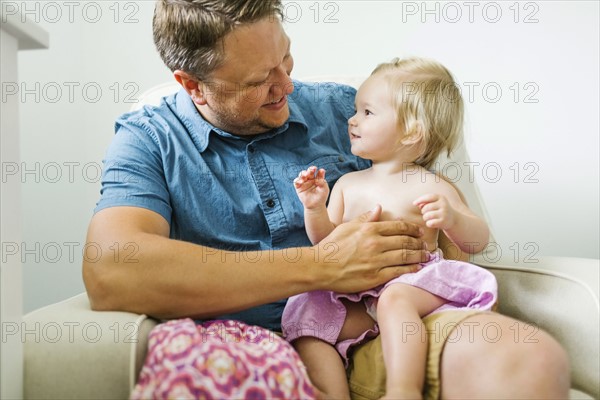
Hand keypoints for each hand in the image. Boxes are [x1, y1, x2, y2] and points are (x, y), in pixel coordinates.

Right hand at [293, 166, 328, 208]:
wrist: (315, 206)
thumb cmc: (321, 197)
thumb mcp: (324, 189)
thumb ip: (322, 183)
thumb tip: (317, 179)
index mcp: (318, 178)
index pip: (318, 172)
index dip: (319, 171)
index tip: (321, 171)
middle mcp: (310, 179)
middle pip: (309, 171)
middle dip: (310, 169)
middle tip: (312, 169)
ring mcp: (304, 182)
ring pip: (302, 175)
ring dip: (303, 173)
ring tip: (306, 175)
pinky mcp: (299, 187)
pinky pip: (296, 181)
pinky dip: (297, 180)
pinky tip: (301, 181)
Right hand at [313, 205, 427, 292]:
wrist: (319, 267)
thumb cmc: (331, 246)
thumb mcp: (347, 227)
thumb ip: (365, 218)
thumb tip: (379, 208)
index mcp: (369, 229)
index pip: (398, 226)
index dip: (412, 228)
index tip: (419, 231)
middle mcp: (375, 243)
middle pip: (405, 241)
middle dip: (419, 242)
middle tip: (426, 244)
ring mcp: (376, 260)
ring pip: (405, 256)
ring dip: (419, 255)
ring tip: (426, 255)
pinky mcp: (375, 276)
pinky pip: (398, 271)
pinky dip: (410, 268)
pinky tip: (417, 267)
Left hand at [413, 194, 455, 229]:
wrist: (453, 219)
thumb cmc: (440, 210)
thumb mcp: (435, 203)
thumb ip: (425, 202)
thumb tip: (416, 203)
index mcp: (441, 197)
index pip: (428, 197)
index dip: (420, 200)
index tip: (414, 203)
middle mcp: (444, 204)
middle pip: (426, 208)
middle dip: (423, 211)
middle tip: (426, 214)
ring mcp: (444, 213)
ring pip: (427, 216)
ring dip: (425, 218)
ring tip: (428, 218)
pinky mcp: (443, 222)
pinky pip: (430, 223)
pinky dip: (428, 224)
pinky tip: (432, 223)